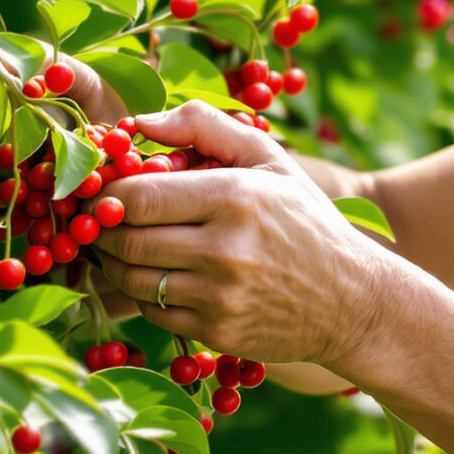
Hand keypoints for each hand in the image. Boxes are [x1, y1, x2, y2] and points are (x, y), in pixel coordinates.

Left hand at [88, 101, 402, 368]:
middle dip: (103, 228)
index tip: (104, 189)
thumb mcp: (269, 159)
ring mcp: (219, 296)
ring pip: (132, 279)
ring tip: (122, 245)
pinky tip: (158, 276)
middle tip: (100, 219)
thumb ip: (204, 125)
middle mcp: (224, 249)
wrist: (352, 300)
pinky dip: (145, 294)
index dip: (108, 193)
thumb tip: (137, 121)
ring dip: (115, 262)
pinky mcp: (216, 332)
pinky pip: (153, 312)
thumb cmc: (305, 220)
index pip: (138, 196)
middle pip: (126, 239)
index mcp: (235, 197)